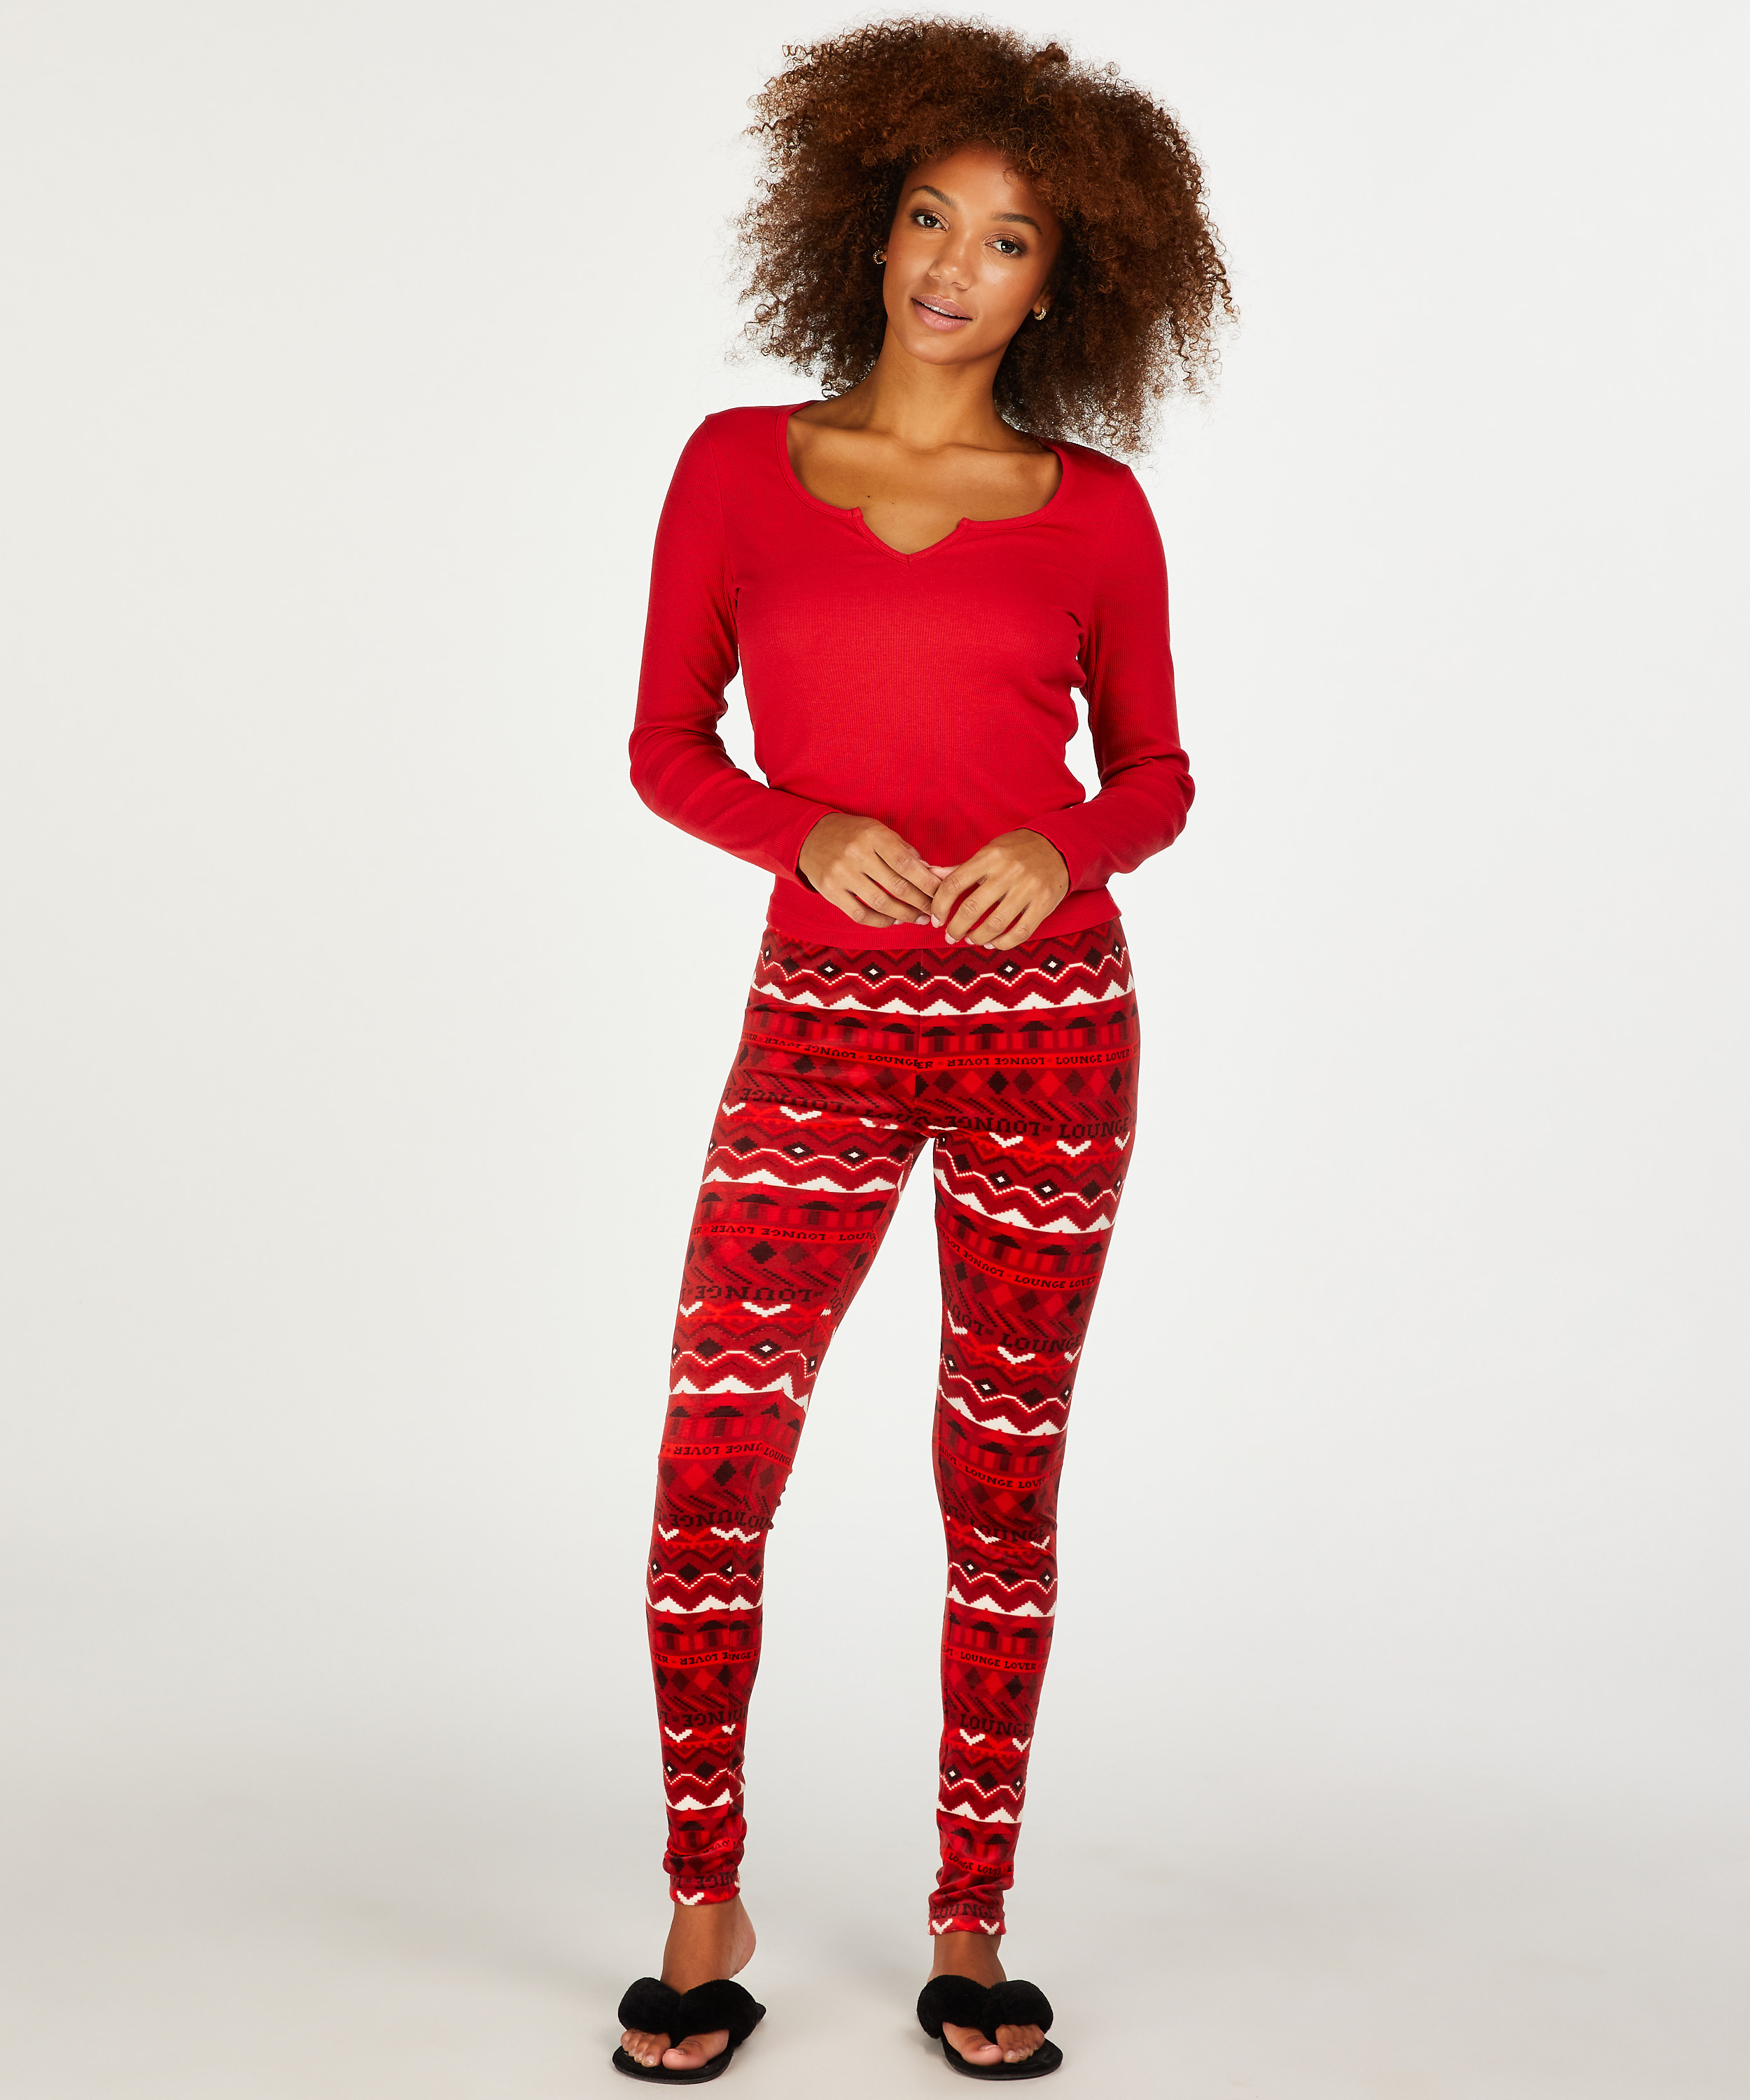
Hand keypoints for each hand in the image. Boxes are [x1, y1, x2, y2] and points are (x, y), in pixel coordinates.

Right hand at [798, 812, 941, 927]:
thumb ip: (904, 851)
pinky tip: (894, 920)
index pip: (907, 864)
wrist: (810, 836)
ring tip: (918, 918)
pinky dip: (881, 921)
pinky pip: (860, 914)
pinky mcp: (829, 890)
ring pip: (881, 903)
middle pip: (897, 886)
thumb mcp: (878, 831)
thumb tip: (930, 874)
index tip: (942, 894)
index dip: (928, 883)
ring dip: (905, 915)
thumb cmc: (853, 834)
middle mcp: (856, 854)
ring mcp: (841, 874)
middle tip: (934, 911)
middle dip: (921, 902)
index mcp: (873, 835)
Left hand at [929, 830, 1069, 947]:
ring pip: (995, 924)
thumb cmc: (1017, 850)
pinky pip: (1020, 932)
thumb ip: (961, 868)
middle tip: (951, 935)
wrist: (1058, 846)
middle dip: (956, 928)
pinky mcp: (1044, 903)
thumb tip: (931, 875)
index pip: (954, 884)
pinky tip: (992, 943)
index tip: (937, 919)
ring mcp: (1028, 888)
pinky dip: (1002, 943)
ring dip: (977, 938)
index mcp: (989, 856)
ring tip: (971, 939)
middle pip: (971, 908)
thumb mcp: (989, 852)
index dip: (940, 906)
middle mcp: (1008, 871)